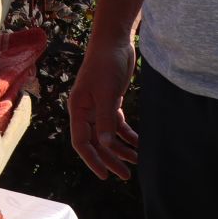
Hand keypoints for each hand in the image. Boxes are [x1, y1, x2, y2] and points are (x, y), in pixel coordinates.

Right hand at [68, 34, 139, 179]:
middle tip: (126, 174)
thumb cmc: (106, 64)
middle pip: (96, 142)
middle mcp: (86, 110)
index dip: (92, 160)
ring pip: (107, 135)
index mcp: (78, 108)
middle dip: (110, 158)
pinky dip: (127, 135)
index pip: (81, 141)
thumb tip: (104, 145)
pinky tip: (139, 143)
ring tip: (137, 160)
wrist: (114, 42)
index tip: (105, 176)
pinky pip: (117, 124)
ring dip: (121, 148)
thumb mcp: (107, 93)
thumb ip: (105, 119)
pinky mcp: (111, 101)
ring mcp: (98, 107)